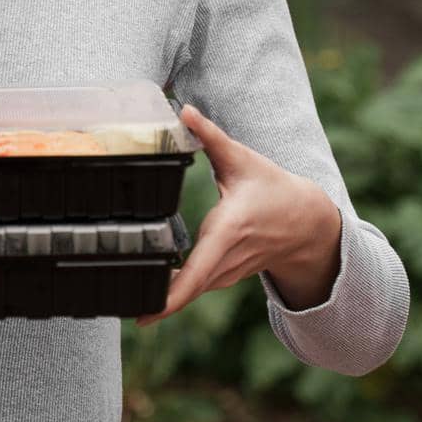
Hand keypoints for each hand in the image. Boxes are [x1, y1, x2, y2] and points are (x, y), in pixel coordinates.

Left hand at [136, 103, 341, 325]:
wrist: (306, 224)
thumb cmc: (273, 188)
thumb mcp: (242, 159)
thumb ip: (210, 135)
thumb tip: (182, 109)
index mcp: (229, 230)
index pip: (197, 271)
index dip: (171, 296)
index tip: (145, 313)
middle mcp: (226, 258)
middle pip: (186, 289)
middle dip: (154, 303)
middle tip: (116, 307)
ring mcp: (226, 272)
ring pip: (189, 292)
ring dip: (159, 299)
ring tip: (123, 299)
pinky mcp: (223, 275)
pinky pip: (194, 288)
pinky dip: (172, 292)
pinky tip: (147, 289)